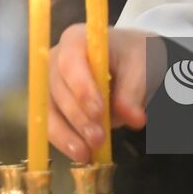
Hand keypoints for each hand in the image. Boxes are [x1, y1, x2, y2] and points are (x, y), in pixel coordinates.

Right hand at [49, 24, 151, 162]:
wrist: (132, 62)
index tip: (99, 112)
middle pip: (58, 88)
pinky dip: (64, 140)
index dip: (81, 88)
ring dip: (67, 133)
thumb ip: (134, 90)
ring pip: (50, 110)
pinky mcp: (53, 103)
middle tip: (98, 138)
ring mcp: (51, 81)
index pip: (70, 62)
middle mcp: (57, 58)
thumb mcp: (142, 66)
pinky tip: (80, 154)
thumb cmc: (134, 56)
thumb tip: (132, 118)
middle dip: (78, 117)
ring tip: (87, 153)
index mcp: (77, 39)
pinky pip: (51, 123)